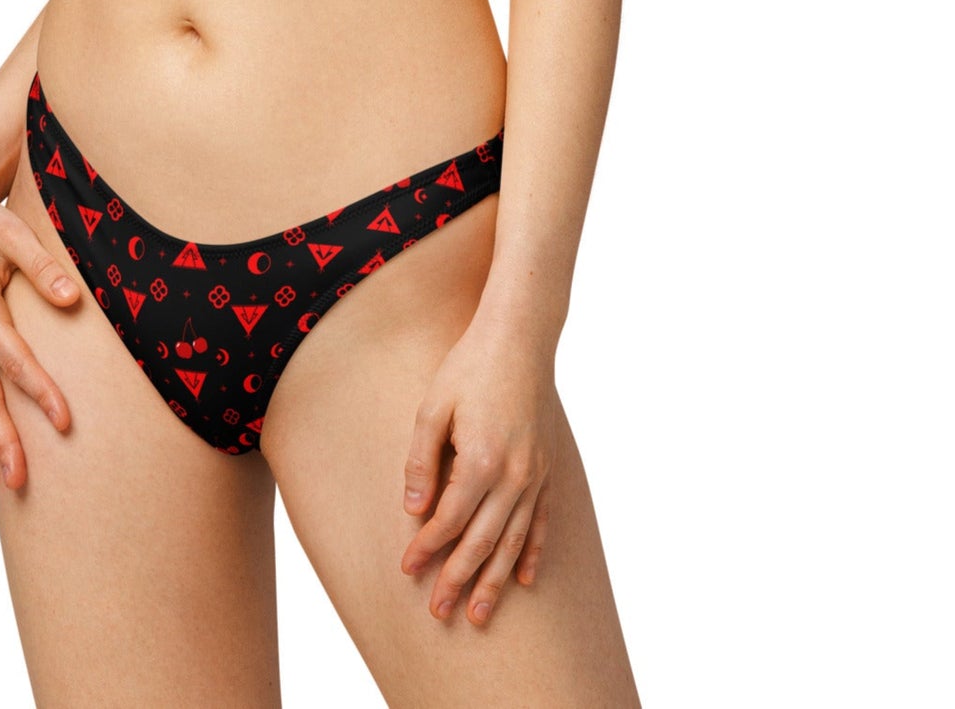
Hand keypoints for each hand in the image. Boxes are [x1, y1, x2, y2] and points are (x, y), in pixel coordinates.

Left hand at [399, 313, 556, 624]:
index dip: (427, 548)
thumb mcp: (432, 406)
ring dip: (495, 581)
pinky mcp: (547, 468)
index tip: (407, 570)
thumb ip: (421, 459)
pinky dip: (533, 553)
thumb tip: (413, 509)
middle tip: (441, 613)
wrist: (520, 339)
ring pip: (515, 541)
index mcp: (480, 458)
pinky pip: (542, 521)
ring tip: (480, 615)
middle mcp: (513, 474)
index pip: (449, 519)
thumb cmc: (469, 367)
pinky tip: (525, 580)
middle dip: (459, 580)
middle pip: (483, 541)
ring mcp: (535, 474)